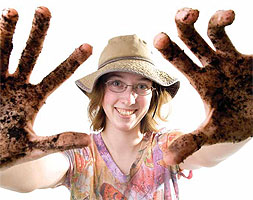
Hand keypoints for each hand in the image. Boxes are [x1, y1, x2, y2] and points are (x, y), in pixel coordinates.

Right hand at [0, 7, 91, 169]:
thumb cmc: (8, 152)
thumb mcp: (35, 147)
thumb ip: (59, 142)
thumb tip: (89, 141)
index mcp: (34, 97)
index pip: (57, 75)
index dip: (71, 61)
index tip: (88, 45)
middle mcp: (18, 85)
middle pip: (31, 54)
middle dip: (37, 33)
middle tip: (45, 9)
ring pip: (4, 52)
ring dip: (8, 32)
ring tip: (13, 11)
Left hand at [154, 8, 251, 163]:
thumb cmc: (237, 124)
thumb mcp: (213, 132)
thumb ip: (191, 143)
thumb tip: (167, 161)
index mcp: (201, 81)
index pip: (180, 62)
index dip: (169, 50)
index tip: (159, 37)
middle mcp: (211, 67)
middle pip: (191, 43)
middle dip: (184, 28)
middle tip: (182, 15)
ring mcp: (228, 59)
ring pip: (211, 34)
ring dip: (209, 20)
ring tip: (210, 13)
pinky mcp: (245, 57)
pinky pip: (234, 36)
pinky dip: (227, 22)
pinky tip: (227, 14)